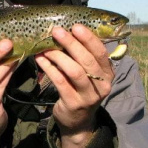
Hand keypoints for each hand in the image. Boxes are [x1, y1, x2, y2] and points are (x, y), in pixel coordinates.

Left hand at [35, 24, 113, 147]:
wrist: (78, 121)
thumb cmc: (81, 90)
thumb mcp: (89, 74)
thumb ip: (83, 57)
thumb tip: (68, 31)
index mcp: (107, 73)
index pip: (101, 52)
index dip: (89, 38)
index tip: (75, 26)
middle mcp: (102, 85)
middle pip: (87, 60)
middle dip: (71, 44)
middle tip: (56, 31)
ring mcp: (89, 96)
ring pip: (74, 71)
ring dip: (58, 56)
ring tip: (45, 47)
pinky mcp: (73, 103)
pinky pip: (60, 81)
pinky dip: (49, 68)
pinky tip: (40, 59)